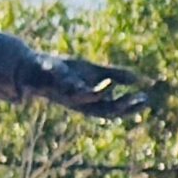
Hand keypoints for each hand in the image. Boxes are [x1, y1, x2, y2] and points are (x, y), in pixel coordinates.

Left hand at [35, 54, 152, 118]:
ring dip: (96, 93)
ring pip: (81, 98)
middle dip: (120, 105)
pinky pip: (59, 79)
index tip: (146, 99)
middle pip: (102, 109)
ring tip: (111, 82)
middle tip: (137, 98)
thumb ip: (115, 75)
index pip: (113, 109)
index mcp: (89, 101)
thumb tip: (141, 80)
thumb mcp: (93, 72)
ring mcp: (63, 92)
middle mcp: (77, 101)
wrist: (31, 68)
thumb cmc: (63, 72)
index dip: (130, 107)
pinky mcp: (49, 79)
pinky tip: (79, 70)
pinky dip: (64, 74)